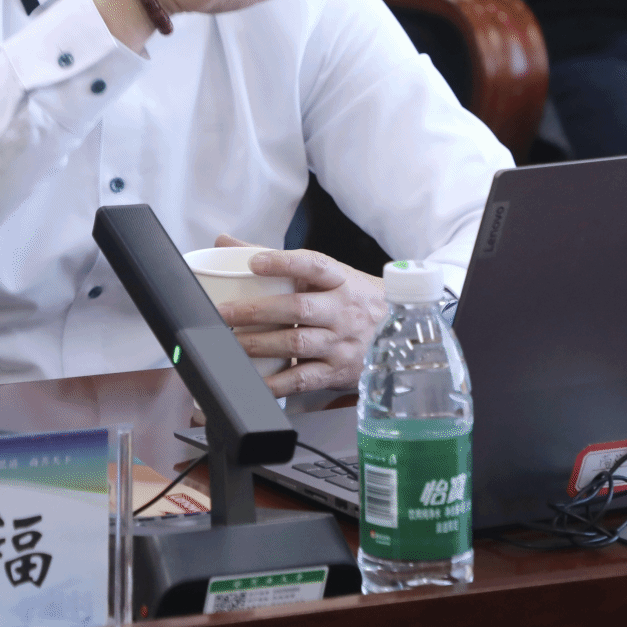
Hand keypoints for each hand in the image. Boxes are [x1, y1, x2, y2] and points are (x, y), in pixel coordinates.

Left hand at [209, 235, 387, 396]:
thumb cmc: (355, 300)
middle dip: (256, 311)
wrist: (402, 335)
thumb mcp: (329, 276)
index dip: (284, 262)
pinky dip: (276, 383)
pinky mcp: (338, 372)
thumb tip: (225, 244)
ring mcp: (342, 344)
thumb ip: (279, 260)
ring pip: (296, 344)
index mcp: (342, 281)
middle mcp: (344, 311)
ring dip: (259, 345)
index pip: (314, 265)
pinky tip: (254, 380)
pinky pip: (303, 379)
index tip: (255, 262)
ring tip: (231, 343)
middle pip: (298, 309)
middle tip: (224, 313)